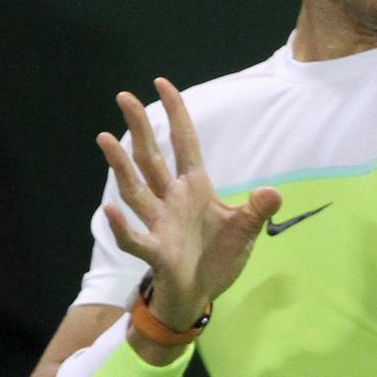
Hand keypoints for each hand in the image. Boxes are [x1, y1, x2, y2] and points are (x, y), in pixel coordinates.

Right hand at [95, 78, 281, 331]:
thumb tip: (272, 192)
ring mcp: (159, 223)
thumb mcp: (246, 229)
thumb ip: (258, 210)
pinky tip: (109, 211)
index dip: (176, 114)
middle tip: (124, 96)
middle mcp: (172, 199)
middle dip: (140, 127)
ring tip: (105, 138)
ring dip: (120, 165)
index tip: (163, 83)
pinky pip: (134, 237)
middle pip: (152, 157)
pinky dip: (122, 225)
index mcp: (195, 187)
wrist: (201, 293)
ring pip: (135, 189)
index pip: (184, 143)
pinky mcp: (155, 251)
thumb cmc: (219, 257)